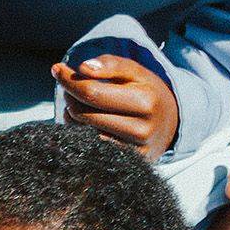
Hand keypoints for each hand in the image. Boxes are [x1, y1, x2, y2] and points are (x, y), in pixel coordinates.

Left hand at [52, 55, 178, 156]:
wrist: (172, 124)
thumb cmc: (148, 92)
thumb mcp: (136, 72)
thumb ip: (111, 64)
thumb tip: (83, 68)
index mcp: (144, 102)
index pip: (92, 93)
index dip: (69, 81)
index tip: (57, 69)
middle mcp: (139, 129)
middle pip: (83, 114)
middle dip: (70, 96)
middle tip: (71, 85)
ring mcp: (132, 151)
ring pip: (83, 132)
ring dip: (72, 114)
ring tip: (80, 102)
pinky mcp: (126, 164)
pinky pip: (90, 147)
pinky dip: (80, 131)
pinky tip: (85, 121)